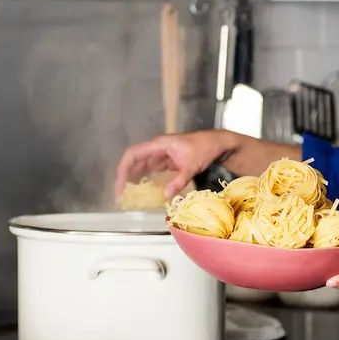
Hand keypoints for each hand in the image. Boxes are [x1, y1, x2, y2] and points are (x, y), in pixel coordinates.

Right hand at [113, 130, 237, 201]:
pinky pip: (149, 169)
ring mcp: (160, 154)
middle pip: (133, 160)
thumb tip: (165, 196)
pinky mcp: (166, 161)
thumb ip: (179, 181)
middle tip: (120, 196)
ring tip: (127, 195)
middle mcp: (156, 148)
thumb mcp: (192, 166)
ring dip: (132, 179)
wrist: (218, 143)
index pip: (133, 154)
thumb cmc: (205, 148)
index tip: (120, 185)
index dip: (123, 169)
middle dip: (124, 176)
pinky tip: (140, 190)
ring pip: (140, 165)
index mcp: (159, 144)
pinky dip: (143, 179)